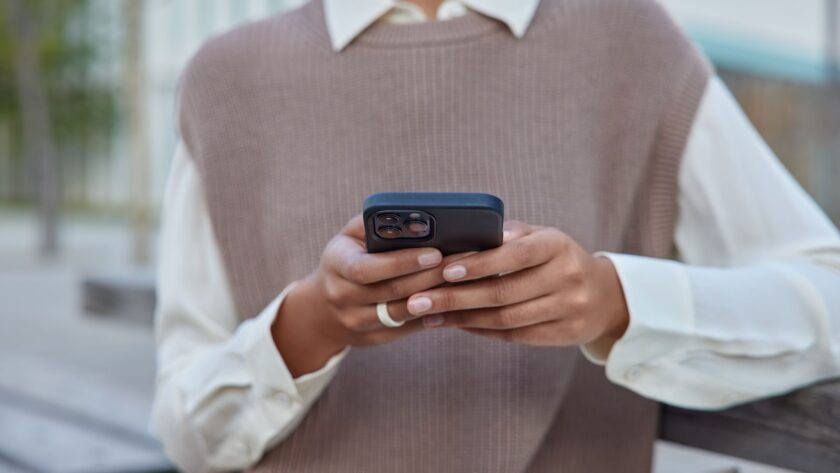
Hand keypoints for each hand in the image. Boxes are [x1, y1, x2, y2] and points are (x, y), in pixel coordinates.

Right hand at [273, 215, 459, 375]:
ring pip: (404, 312)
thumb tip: (418, 222)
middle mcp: (341, 296)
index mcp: (336, 264)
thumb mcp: (353, 236)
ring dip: (438, 296)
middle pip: (392, 291)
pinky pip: (409, 326)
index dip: (401, 262)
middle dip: (431, 276)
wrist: (324, 306)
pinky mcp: (374, 337)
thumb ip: (378, 224)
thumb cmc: (349, 257)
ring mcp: (356, 321)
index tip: (435, 252)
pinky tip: (456, 299)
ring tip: (466, 279)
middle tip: (465, 262)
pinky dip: (433, 312)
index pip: (366, 268)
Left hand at [404, 222, 629, 346]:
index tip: (445, 270)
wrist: (604, 295)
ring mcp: (568, 309)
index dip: (480, 263)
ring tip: (428, 315)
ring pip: (505, 319)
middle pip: (503, 293)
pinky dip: (480, 330)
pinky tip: (455, 324)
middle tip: (418, 300)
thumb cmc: (555, 259)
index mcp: (557, 245)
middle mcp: (567, 277)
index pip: (515, 254)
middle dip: (455, 297)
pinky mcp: (564, 335)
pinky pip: (514, 336)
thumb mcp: (540, 238)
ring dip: (461, 318)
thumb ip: (506, 237)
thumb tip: (459, 241)